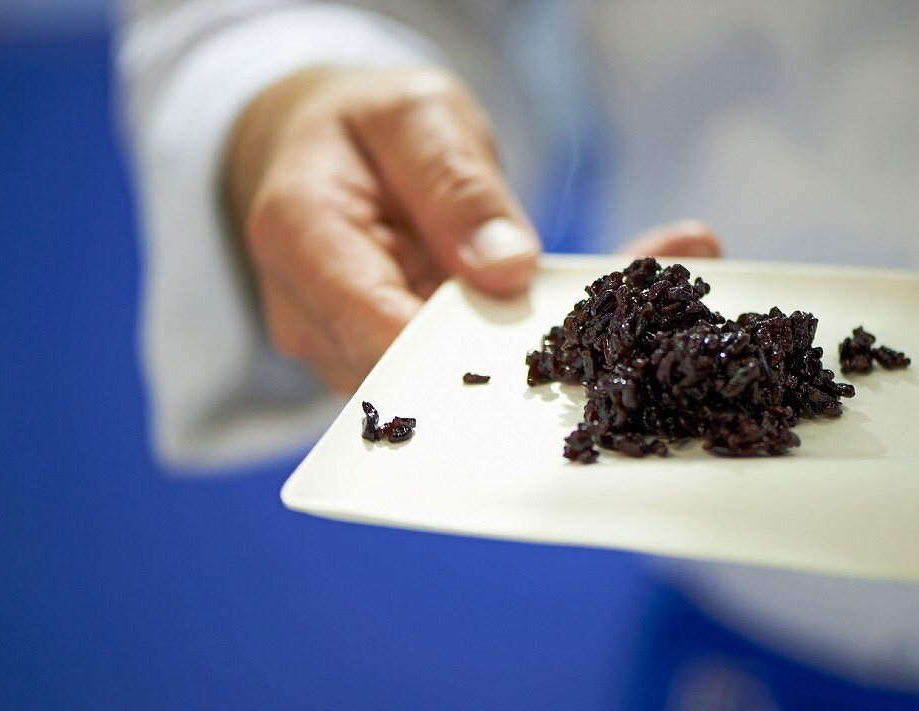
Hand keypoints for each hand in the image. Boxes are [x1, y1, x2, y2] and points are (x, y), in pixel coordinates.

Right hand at [226, 66, 721, 393]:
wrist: (323, 152)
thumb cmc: (365, 127)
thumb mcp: (417, 116)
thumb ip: (455, 186)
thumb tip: (506, 270)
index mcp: (301, 240)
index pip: (375, 326)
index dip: (462, 352)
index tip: (549, 348)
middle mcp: (312, 315)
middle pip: (414, 372)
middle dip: (513, 365)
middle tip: (614, 344)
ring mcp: (345, 349)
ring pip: (439, 385)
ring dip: (524, 362)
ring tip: (617, 323)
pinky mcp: (385, 360)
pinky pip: (449, 373)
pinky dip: (512, 353)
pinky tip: (578, 327)